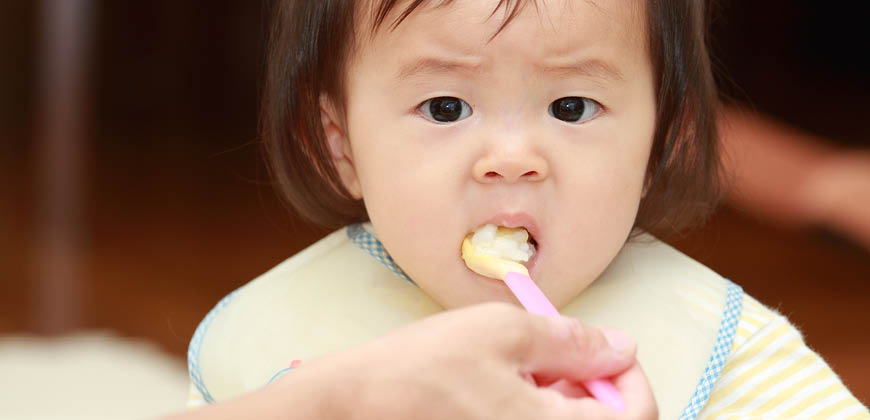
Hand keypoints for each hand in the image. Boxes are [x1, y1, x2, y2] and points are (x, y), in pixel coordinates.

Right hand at [320, 302, 655, 419]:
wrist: (359, 404)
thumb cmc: (425, 367)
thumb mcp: (505, 332)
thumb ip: (573, 340)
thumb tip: (621, 346)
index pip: (636, 416)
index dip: (630, 377)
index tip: (608, 350)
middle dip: (594, 386)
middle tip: (560, 352)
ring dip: (563, 396)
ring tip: (525, 364)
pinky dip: (535, 408)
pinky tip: (507, 384)